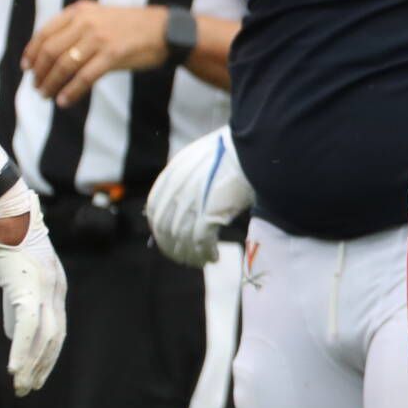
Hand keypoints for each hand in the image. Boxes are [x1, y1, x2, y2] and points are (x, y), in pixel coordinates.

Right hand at [0, 177, 67, 395]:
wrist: (2, 205)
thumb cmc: (2, 234)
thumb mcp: (12, 274)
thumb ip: (15, 302)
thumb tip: (14, 329)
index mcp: (54, 284)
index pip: (57, 329)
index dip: (47, 355)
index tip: (35, 376)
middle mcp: (55, 287)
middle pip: (55, 337)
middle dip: (42, 366)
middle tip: (27, 389)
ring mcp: (44, 285)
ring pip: (44, 336)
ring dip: (32, 364)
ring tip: (20, 386)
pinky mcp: (27, 283)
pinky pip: (28, 325)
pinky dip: (23, 349)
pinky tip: (14, 368)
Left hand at [26, 1, 169, 104]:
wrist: (165, 30)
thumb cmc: (131, 26)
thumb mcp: (100, 16)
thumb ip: (76, 26)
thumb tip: (49, 51)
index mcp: (80, 11)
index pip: (45, 32)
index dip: (32, 52)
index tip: (26, 68)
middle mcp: (86, 22)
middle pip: (51, 50)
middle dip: (39, 72)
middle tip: (36, 86)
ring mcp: (99, 38)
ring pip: (64, 65)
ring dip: (51, 83)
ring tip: (46, 96)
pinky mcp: (113, 55)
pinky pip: (84, 77)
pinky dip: (71, 91)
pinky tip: (64, 101)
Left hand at [146, 127, 254, 266]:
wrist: (254, 147)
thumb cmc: (235, 152)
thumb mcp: (202, 159)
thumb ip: (188, 178)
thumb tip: (184, 204)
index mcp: (172, 175)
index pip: (153, 210)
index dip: (159, 229)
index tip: (169, 239)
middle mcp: (177, 190)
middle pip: (164, 229)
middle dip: (172, 248)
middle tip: (185, 257)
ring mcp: (192, 203)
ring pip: (181, 240)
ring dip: (190, 255)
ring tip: (202, 260)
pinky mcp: (210, 214)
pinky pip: (202, 243)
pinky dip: (206, 254)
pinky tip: (214, 257)